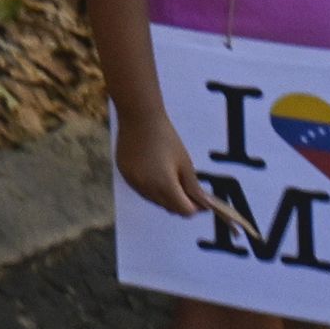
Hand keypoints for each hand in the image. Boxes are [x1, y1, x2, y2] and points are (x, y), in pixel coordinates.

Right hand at [117, 112, 227, 231]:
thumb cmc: (166, 138)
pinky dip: (151, 188)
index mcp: (165, 185)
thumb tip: (204, 205)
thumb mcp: (185, 163)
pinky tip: (155, 173)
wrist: (139, 118)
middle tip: (190, 190)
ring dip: (166, 197)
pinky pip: (142, 190)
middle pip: (169, 208)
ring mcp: (133, 183)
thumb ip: (194, 187)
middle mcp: (147, 188)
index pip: (184, 211)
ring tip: (171, 178)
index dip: (195, 208)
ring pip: (155, 201)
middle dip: (181, 203)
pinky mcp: (125, 175)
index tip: (202, 201)